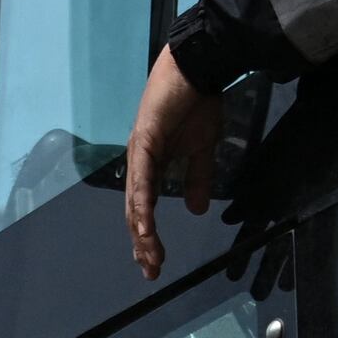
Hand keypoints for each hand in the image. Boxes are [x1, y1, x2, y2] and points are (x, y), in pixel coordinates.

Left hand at [122, 45, 224, 279]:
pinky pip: (142, 180)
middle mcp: (139, 161)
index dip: (148, 235)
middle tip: (149, 270)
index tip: (155, 261)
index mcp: (151, 163)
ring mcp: (139, 151)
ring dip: (141, 232)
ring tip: (148, 258)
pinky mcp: (145, 140)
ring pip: (136, 201)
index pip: (145, 206)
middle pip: (135, 210)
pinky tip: (143, 226)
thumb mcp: (202, 148)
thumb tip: (197, 209)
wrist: (199, 66)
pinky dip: (142, 204)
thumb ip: (196, 178)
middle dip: (142, 242)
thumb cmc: (199, 101)